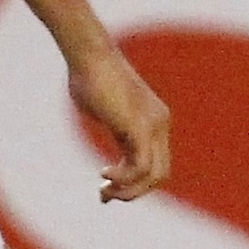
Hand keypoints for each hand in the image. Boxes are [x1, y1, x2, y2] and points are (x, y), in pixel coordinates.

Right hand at [68, 43, 169, 200]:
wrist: (89, 54)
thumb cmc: (89, 76)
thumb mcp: (105, 110)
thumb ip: (113, 130)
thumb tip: (107, 140)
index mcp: (154, 120)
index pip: (156, 164)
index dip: (134, 182)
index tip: (106, 187)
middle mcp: (159, 124)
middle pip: (159, 175)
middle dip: (132, 191)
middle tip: (105, 194)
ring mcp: (153, 125)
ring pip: (153, 176)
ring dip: (128, 191)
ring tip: (104, 190)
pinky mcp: (140, 126)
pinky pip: (141, 166)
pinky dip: (124, 178)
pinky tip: (104, 175)